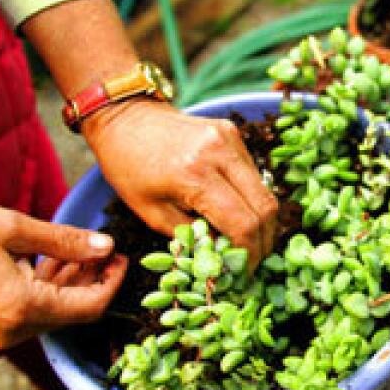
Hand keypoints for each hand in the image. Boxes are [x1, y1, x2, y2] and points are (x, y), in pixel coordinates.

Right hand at [0, 197, 126, 350]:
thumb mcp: (13, 226)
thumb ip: (65, 241)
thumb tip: (107, 248)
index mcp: (22, 309)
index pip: (89, 307)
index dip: (112, 281)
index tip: (123, 254)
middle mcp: (10, 333)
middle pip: (71, 312)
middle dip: (92, 279)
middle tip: (104, 246)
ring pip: (50, 313)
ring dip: (68, 283)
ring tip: (79, 247)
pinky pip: (26, 313)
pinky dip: (42, 289)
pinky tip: (49, 259)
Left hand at [82, 98, 278, 268]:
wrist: (125, 118)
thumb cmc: (128, 168)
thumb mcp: (151, 212)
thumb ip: (190, 235)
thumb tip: (221, 254)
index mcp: (194, 175)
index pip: (242, 223)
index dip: (248, 253)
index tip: (242, 272)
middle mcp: (219, 153)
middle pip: (265, 207)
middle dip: (263, 240)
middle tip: (251, 260)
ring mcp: (230, 139)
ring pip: (264, 191)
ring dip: (260, 221)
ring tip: (246, 240)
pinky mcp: (233, 133)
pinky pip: (253, 173)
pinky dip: (250, 198)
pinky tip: (236, 210)